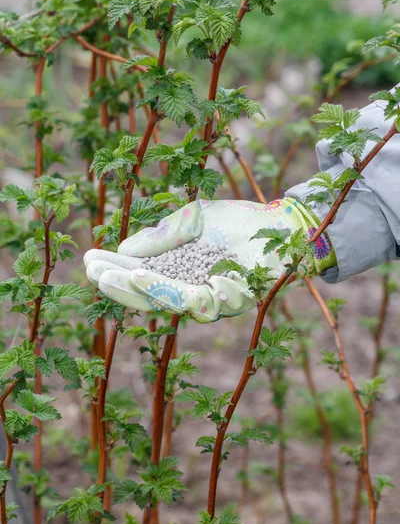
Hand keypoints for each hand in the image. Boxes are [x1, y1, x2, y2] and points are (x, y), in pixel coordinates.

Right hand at [84, 198, 331, 321]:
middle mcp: (192, 289)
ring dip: (146, 289)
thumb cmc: (236, 223)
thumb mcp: (192, 221)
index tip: (89, 260)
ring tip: (124, 274)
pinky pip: (209, 300)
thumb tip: (126, 250)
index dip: (115, 271)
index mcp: (179, 271)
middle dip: (121, 284)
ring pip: (173, 301)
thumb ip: (162, 236)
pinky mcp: (236, 300)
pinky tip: (171, 277)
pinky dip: (190, 290)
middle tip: (95, 272)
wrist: (280, 225)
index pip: (141, 276)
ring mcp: (213, 298)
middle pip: (151, 295)